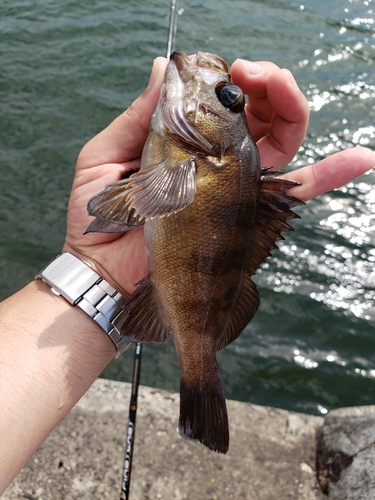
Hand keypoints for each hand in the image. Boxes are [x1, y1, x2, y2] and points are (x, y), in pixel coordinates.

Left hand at [63, 57, 373, 295]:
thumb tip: (167, 68)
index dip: (226, 79)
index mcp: (184, 145)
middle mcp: (216, 164)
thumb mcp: (107, 157)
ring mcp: (238, 189)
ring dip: (291, 104)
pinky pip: (299, 192)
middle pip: (258, 114)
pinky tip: (362, 157)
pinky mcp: (251, 217)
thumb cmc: (99, 222)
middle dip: (264, 82)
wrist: (106, 275)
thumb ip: (139, 116)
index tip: (218, 68)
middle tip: (251, 71)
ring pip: (282, 139)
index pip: (218, 103)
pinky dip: (333, 173)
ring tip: (281, 85)